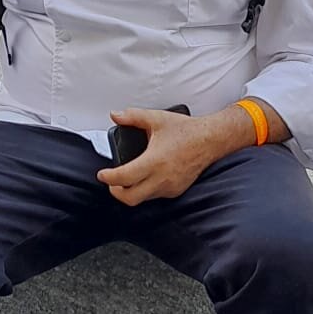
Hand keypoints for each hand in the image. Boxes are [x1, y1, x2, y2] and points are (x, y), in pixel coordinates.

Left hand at [97, 107, 244, 205]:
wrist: (211, 140)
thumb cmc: (186, 131)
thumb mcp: (157, 118)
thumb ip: (133, 116)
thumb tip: (115, 115)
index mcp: (154, 161)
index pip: (124, 177)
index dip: (108, 178)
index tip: (102, 174)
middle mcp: (162, 178)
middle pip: (130, 198)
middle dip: (116, 192)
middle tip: (111, 182)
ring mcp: (170, 187)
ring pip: (143, 198)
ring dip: (132, 191)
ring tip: (127, 179)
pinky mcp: (177, 190)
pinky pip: (155, 196)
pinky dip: (146, 190)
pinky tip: (145, 178)